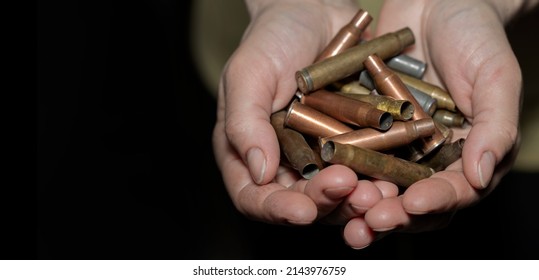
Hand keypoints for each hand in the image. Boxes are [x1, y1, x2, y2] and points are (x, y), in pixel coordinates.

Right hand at [212, 0, 389, 227]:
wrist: (313, 10)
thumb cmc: (270, 39)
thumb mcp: (247, 75)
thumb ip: (245, 122)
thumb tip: (260, 172)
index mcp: (249, 151)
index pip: (253, 197)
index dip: (276, 210)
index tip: (303, 210)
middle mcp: (284, 161)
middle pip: (299, 202)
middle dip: (324, 203)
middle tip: (348, 189)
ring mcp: (320, 156)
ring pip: (337, 195)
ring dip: (356, 200)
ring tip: (376, 191)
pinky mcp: (352, 145)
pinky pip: (365, 170)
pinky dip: (379, 178)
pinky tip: (393, 178)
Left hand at [345, 0, 528, 247]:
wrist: (435, 0)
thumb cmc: (475, 35)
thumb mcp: (495, 77)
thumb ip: (495, 127)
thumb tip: (481, 175)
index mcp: (465, 154)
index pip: (453, 191)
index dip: (435, 201)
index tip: (414, 203)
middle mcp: (428, 157)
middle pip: (411, 199)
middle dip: (393, 214)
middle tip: (371, 220)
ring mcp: (395, 145)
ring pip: (378, 184)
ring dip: (361, 202)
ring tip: (346, 211)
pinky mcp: (366, 129)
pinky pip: (351, 152)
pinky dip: (339, 167)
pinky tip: (325, 177)